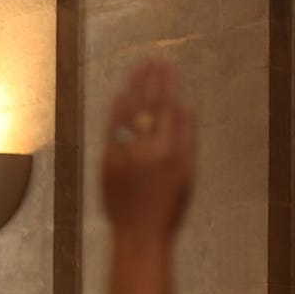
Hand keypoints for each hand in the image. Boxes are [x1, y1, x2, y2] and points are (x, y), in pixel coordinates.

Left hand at [102, 60, 195, 239]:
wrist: (139, 234)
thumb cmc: (169, 206)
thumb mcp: (188, 173)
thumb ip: (187, 137)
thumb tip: (187, 105)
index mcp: (170, 151)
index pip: (168, 107)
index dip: (168, 84)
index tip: (169, 64)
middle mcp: (145, 150)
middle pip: (146, 106)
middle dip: (150, 80)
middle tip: (151, 59)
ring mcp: (123, 156)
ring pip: (126, 115)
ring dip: (132, 89)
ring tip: (136, 70)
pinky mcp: (106, 163)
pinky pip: (110, 130)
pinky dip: (115, 111)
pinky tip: (119, 95)